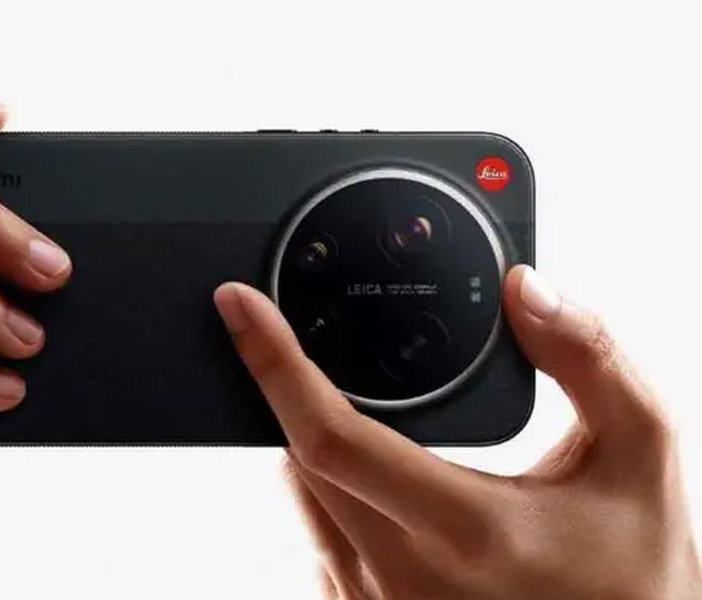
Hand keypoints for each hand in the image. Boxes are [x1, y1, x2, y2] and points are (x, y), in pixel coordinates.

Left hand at [214, 266, 700, 599]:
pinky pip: (316, 539)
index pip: (329, 435)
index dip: (273, 361)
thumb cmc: (632, 573)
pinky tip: (387, 489)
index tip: (241, 306)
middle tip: (341, 361)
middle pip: (300, 456)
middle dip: (307, 394)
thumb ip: (590, 361)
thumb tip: (527, 290)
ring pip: (299, 496)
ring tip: (391, 435)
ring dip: (318, 446)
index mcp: (463, 528)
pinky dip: (330, 496)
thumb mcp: (639, 456)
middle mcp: (400, 576)